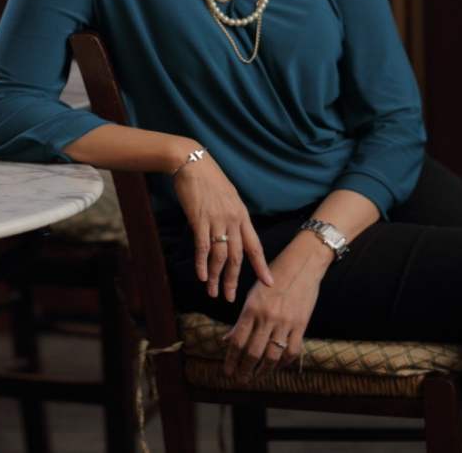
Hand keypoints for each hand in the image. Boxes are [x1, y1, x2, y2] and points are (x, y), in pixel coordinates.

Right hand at [172, 154, 272, 301]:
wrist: (192, 163)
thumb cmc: (210, 180)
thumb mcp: (229, 198)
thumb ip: (233, 217)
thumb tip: (234, 235)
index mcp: (242, 215)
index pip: (255, 246)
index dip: (261, 266)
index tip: (269, 283)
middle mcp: (233, 219)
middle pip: (237, 257)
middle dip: (234, 280)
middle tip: (231, 298)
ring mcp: (216, 219)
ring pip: (220, 256)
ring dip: (216, 277)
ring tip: (213, 292)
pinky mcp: (199, 219)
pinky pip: (203, 246)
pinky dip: (202, 263)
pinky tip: (200, 276)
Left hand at [221, 232, 332, 382]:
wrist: (302, 264)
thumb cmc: (274, 277)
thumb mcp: (253, 293)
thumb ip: (242, 319)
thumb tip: (228, 340)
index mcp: (251, 307)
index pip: (237, 341)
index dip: (230, 360)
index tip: (227, 371)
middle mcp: (267, 316)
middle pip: (253, 353)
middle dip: (244, 370)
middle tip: (241, 379)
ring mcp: (285, 322)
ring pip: (272, 356)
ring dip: (263, 371)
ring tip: (257, 376)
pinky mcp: (301, 324)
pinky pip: (291, 351)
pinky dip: (283, 363)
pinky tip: (277, 366)